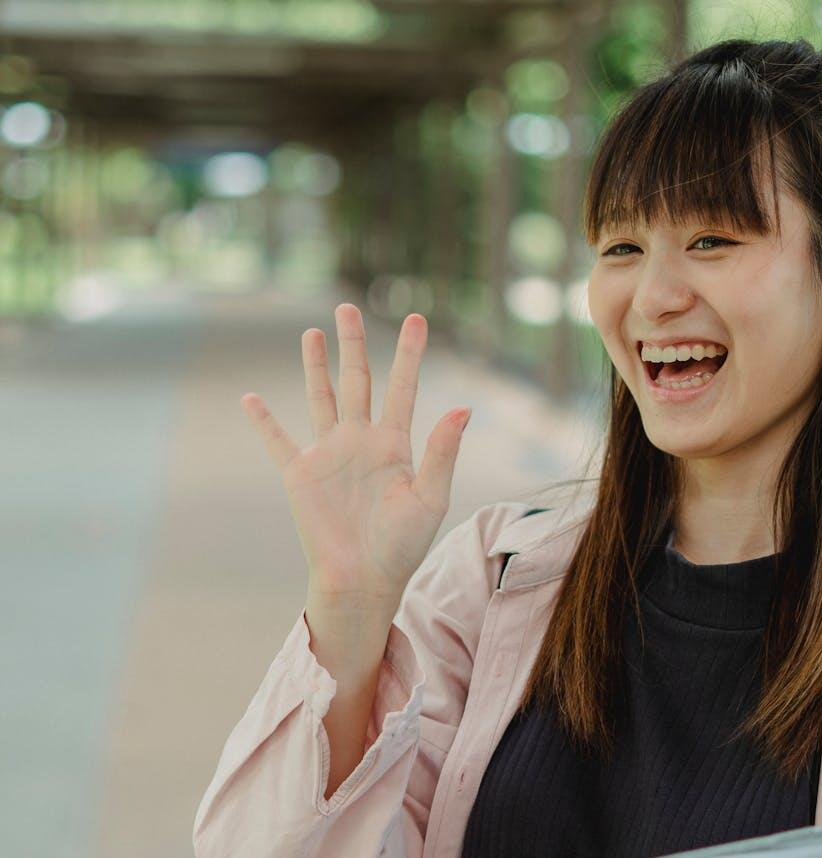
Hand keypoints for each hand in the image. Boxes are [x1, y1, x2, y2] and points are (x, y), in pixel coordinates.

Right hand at [241, 303, 469, 608]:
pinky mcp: (300, 475)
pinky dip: (263, 421)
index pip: (403, 387)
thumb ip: (443, 451)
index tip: (417, 318)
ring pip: (320, 398)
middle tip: (349, 306)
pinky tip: (250, 398)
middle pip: (357, 381)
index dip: (409, 353)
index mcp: (395, 444)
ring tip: (313, 332)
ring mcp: (329, 455)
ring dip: (315, 366)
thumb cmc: (403, 546)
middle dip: (354, 344)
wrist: (364, 580)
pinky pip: (279, 441)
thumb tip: (463, 407)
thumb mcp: (430, 497)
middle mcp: (361, 441)